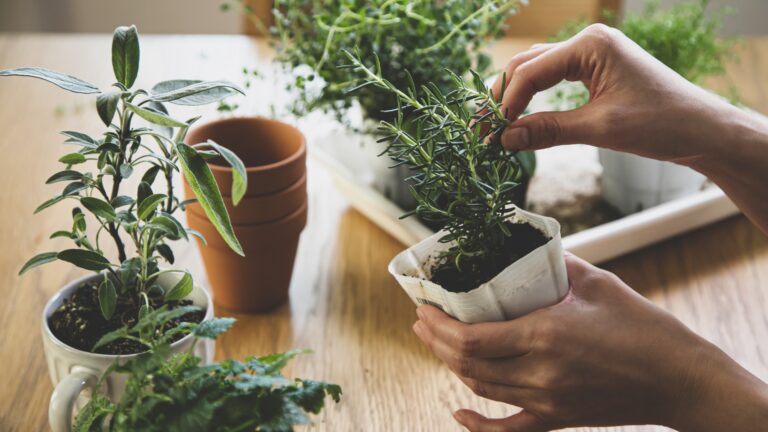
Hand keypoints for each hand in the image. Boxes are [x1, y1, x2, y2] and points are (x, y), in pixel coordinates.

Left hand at [413, 254, 767, 430]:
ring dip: (451, 366)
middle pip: (466, 363)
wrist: (680, 380)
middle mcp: (538, 374)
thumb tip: (526, 245)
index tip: (423, 306)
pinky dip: (479, 426)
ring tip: (436, 343)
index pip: (470, 337)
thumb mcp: (597, 283)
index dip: (438, 324)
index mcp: (545, 335)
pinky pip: (509, 430)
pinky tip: (459, 416)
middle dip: (435, 341)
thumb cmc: (643, 327)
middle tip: (422, 320)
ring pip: (481, 388)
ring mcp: (546, 401)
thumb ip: (556, 263)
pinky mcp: (557, 418)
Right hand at [491, 23, 767, 234]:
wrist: (702, 129)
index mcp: (591, 45)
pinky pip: (555, 79)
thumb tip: (505, 139)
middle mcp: (589, 42)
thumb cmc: (660, 124)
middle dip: (504, 96)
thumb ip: (548, 130)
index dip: (506, 103)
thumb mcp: (599, 128)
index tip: (490, 133)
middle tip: (483, 128)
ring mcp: (593, 55)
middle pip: (528, 65)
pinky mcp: (597, 70)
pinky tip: (522, 117)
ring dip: (516, 96)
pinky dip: (535, 98)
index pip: (531, 71)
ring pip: (538, 71)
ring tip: (496, 125)